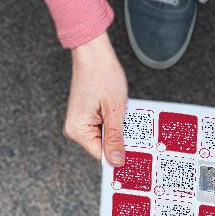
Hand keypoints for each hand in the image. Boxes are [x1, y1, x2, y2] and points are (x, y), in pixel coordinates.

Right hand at [64, 31, 127, 166]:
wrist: (94, 54)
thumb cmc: (102, 76)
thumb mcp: (114, 110)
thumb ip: (115, 137)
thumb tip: (116, 161)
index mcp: (78, 130)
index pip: (101, 154)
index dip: (119, 155)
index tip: (137, 157)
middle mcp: (75, 128)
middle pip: (103, 146)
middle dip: (121, 140)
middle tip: (138, 134)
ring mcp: (81, 121)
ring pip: (106, 136)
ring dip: (119, 129)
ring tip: (128, 116)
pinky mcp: (87, 115)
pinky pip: (104, 126)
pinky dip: (115, 122)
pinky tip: (123, 113)